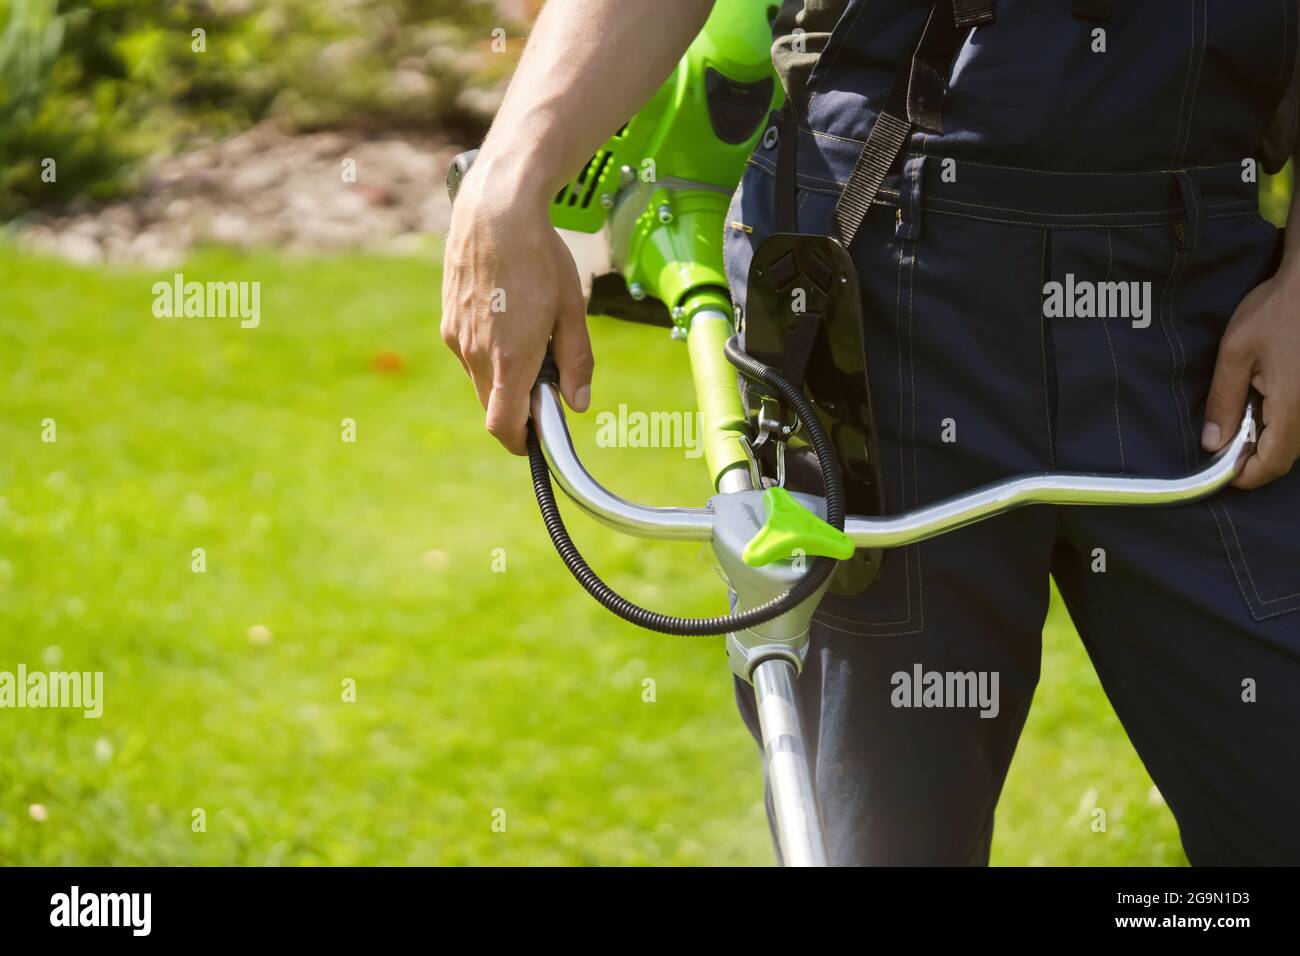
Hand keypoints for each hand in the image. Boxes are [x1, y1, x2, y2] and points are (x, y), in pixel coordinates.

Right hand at [440, 162, 592, 453]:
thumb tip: (577, 404)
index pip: (503, 426)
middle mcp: (476, 354)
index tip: (539, 437)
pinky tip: (508, 314)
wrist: (494, 209)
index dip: (522, 441)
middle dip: (518, 405)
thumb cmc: (540, 256)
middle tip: (547, 379)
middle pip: (493, 405)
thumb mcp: (571, 310)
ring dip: (504, 375)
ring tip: (529, 333)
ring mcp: (456, 336)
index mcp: (510, 358)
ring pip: (481, 378)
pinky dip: (489, 351)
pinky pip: (469, 352)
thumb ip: (576, 362)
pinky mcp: (447, 318)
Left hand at [1202, 270, 1299, 488]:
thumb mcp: (1236, 354)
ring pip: (1294, 443)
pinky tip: (1260, 405)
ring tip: (1239, 421)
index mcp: (1292, 407)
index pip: (1271, 464)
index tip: (1219, 471)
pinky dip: (1278, 425)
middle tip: (1222, 446)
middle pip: (1284, 458)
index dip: (1244, 475)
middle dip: (1252, 460)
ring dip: (1265, 442)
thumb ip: (1224, 401)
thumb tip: (1213, 443)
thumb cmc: (1276, 311)